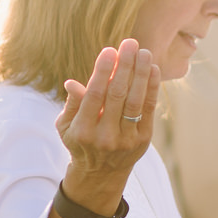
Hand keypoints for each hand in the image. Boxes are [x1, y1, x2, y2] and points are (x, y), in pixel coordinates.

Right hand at [57, 40, 159, 212]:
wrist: (101, 174)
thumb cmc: (80, 141)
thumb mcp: (66, 126)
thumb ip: (71, 105)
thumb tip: (72, 83)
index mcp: (83, 130)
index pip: (94, 95)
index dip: (103, 71)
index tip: (110, 50)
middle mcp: (105, 136)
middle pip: (117, 94)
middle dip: (125, 66)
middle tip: (130, 43)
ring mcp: (126, 139)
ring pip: (135, 101)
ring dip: (141, 74)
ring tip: (144, 52)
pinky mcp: (143, 139)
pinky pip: (148, 109)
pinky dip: (151, 88)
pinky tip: (152, 69)